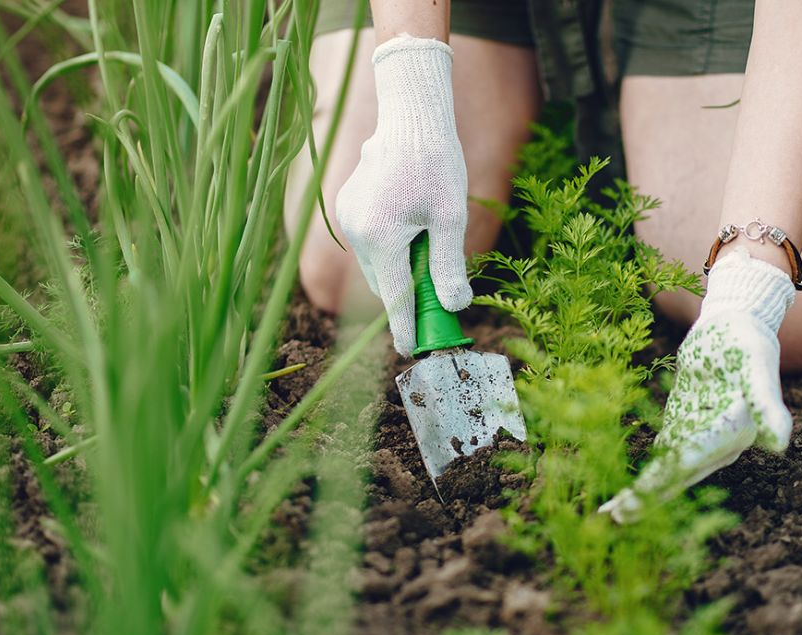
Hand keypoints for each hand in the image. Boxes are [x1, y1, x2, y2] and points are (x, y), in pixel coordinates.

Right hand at [336, 36, 471, 356]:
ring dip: (399, 270)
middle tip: (437, 302)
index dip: (405, 328)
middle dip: (407, 296)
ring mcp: (347, 219)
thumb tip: (455, 307)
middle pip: (385, 283)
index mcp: (382, 237)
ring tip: (427, 251)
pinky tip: (410, 226)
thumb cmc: (436, 163)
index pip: (394, 298)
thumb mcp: (450, 218)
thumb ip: (449, 266)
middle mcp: (357, 231)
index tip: (411, 351)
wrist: (410, 117)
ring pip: (376, 264)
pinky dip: (389, 248)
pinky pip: (369, 242)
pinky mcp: (346, 206)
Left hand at [600, 249, 795, 522]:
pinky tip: (621, 492)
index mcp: (733, 435)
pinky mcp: (683, 426)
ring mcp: (699, 437)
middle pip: (677, 476)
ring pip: (667, 472)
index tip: (636, 498)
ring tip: (610, 516)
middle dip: (646, 498)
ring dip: (641, 494)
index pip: (691, 461)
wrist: (737, 325)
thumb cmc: (749, 344)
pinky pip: (661, 456)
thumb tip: (779, 445)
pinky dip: (643, 474)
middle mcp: (717, 445)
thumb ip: (767, 406)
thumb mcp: (758, 369)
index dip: (663, 480)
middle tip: (613, 520)